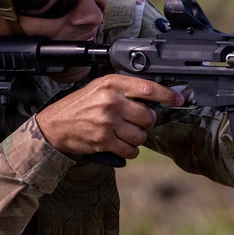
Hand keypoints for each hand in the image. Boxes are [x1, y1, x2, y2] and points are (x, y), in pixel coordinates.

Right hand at [35, 74, 183, 158]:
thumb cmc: (78, 106)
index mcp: (112, 84)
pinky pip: (131, 150)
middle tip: (134, 121)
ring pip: (141, 135)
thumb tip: (153, 96)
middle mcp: (111, 101)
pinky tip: (121, 144)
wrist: (54, 125)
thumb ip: (124, 89)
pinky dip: (130, 150)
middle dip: (146, 121)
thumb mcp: (99, 87)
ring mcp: (108, 122)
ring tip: (125, 133)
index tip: (179, 99)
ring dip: (137, 138)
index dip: (168, 95)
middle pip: (148, 116)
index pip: (148, 88)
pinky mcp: (104, 141)